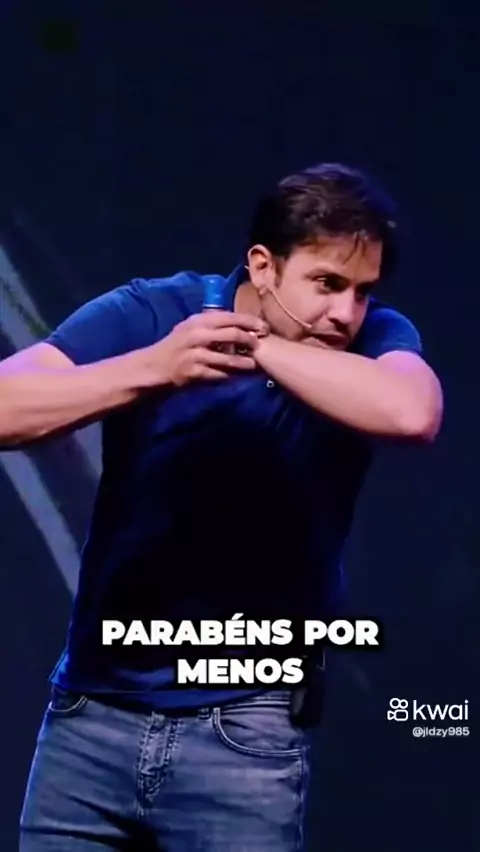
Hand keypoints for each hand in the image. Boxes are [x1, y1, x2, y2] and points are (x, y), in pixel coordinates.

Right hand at [152, 310, 268, 386]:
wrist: (154, 367)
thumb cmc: (175, 347)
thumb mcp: (190, 329)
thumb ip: (211, 325)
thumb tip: (240, 324)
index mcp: (198, 321)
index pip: (230, 317)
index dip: (250, 322)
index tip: (264, 327)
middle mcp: (197, 335)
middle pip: (233, 334)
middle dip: (251, 340)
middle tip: (261, 345)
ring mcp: (196, 354)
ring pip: (229, 358)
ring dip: (245, 362)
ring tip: (254, 365)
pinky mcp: (195, 373)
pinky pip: (219, 375)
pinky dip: (231, 376)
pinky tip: (239, 377)